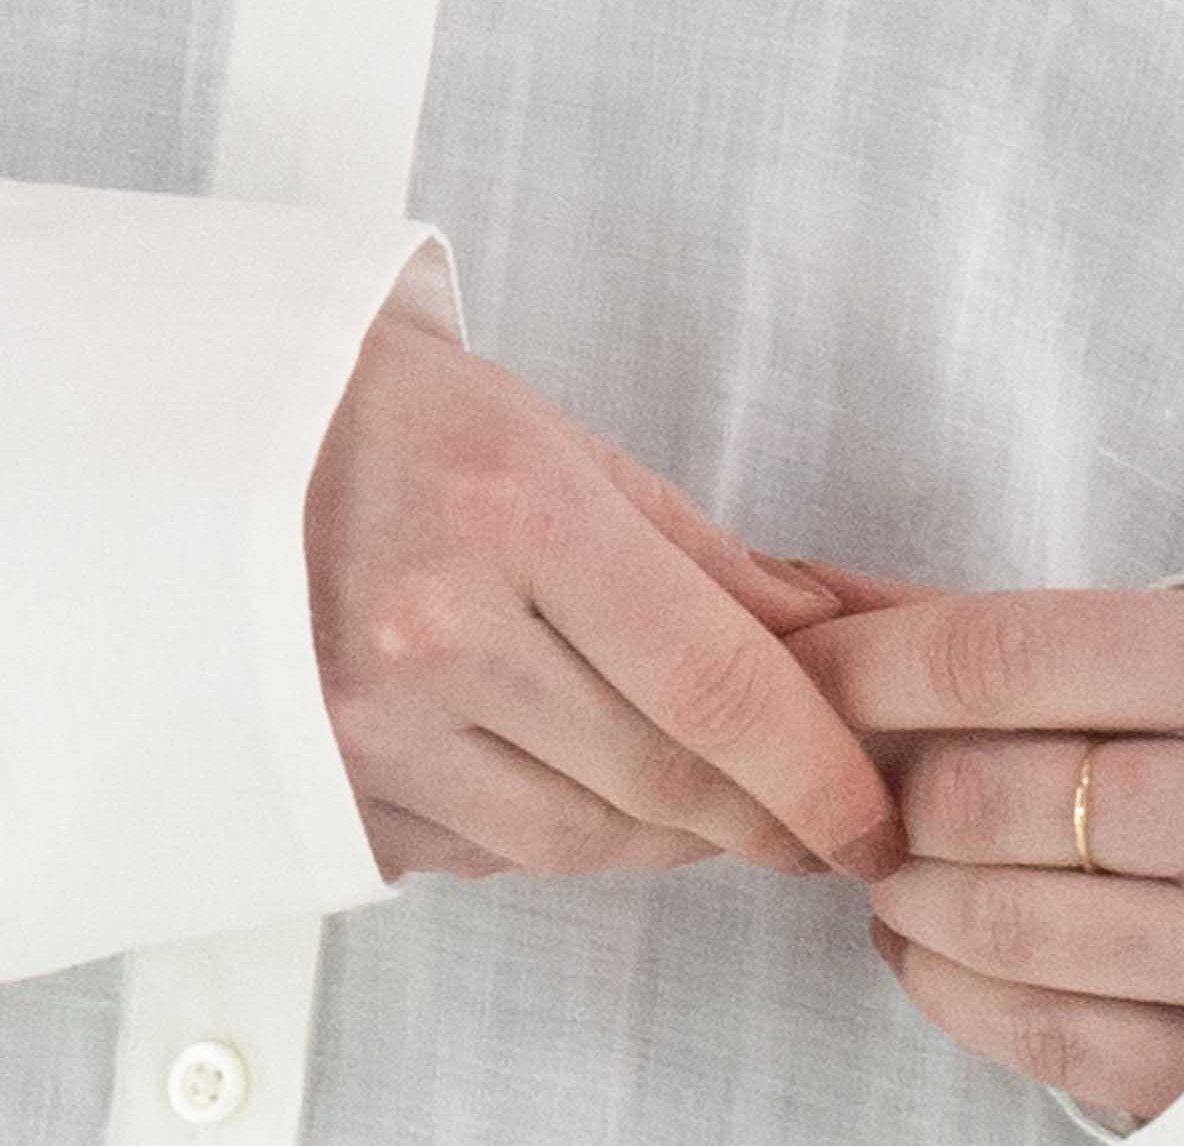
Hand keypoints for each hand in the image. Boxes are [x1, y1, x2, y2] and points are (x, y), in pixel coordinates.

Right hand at [304, 308, 908, 886]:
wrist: (218, 444)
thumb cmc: (401, 422)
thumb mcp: (570, 449)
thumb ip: (710, 560)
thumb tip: (837, 639)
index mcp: (518, 516)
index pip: (710, 680)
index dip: (810, 765)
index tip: (870, 812)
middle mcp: (436, 632)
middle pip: (657, 778)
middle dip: (766, 814)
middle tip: (826, 818)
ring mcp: (369, 726)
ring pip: (579, 840)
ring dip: (678, 836)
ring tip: (727, 803)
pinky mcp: (329, 791)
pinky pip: (489, 854)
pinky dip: (571, 835)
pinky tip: (604, 793)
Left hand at [782, 569, 1183, 1126]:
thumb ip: (1014, 628)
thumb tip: (816, 595)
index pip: (1001, 654)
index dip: (871, 662)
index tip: (803, 666)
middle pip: (983, 792)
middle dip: (889, 786)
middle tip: (871, 779)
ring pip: (997, 919)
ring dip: (906, 890)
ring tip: (899, 860)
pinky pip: (1042, 1031)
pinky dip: (948, 988)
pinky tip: (928, 945)